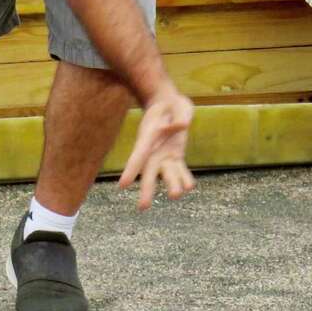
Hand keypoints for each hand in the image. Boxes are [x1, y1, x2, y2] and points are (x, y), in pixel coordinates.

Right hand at [118, 87, 194, 211]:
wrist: (168, 102)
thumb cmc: (168, 103)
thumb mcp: (175, 105)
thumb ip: (179, 117)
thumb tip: (183, 126)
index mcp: (148, 136)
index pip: (138, 156)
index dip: (131, 170)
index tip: (122, 185)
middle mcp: (154, 149)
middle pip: (149, 171)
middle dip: (147, 189)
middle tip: (143, 208)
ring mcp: (165, 153)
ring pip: (166, 173)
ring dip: (171, 185)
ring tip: (175, 196)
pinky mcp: (176, 154)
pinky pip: (179, 169)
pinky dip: (184, 178)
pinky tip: (188, 187)